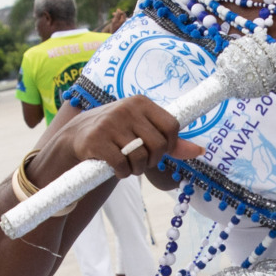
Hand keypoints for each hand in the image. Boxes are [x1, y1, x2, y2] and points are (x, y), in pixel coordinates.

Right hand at [34, 97, 200, 189]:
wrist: (73, 138)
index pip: (172, 126)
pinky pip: (121, 165)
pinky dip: (121, 173)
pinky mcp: (96, 140)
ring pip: (140, 157)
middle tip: (139, 162)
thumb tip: (201, 151)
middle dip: (152, 160)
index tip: (156, 151)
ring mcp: (110, 123)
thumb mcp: (142, 131)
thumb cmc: (115, 135)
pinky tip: (114, 168)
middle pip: (159, 145)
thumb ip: (171, 142)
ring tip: (126, 165)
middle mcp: (127, 108)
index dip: (168, 145)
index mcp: (141, 102)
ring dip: (135, 169)